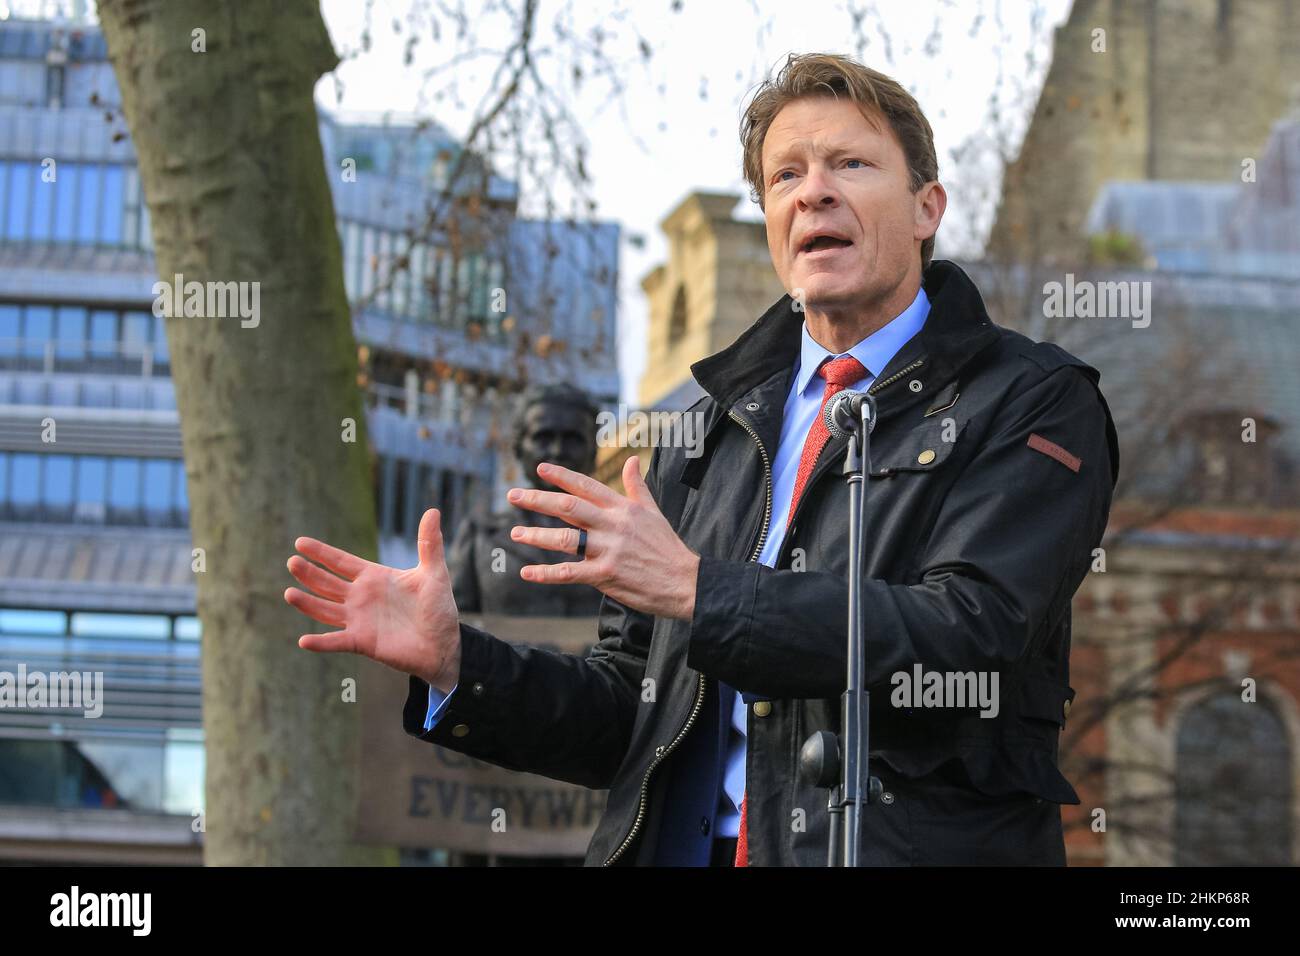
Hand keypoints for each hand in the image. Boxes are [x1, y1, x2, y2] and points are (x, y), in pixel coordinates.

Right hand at [284, 509, 460, 692]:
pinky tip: (304, 640)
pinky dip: (321, 642)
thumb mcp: (434, 573)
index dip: (321, 552)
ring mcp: (359, 620)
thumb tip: (433, 511)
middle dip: (309, 573)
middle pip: (327, 583)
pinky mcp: (362, 642)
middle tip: (292, 561)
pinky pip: (337, 642)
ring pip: (325, 609)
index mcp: (374, 578)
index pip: (341, 562)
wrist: (444, 645)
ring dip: (308, 603)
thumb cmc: (439, 609)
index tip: (300, 542)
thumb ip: (430, 544)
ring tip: (289, 593)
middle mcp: (361, 598)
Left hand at [507, 456, 700, 620]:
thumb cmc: (667, 547)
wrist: (685, 581)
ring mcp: (608, 550)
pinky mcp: (606, 575)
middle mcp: (613, 525)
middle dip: (538, 499)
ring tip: (515, 533)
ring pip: (565, 538)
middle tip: (513, 495)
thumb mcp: (653, 512)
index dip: (561, 476)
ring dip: (536, 535)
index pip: (586, 486)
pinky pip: (570, 573)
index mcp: (622, 508)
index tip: (540, 468)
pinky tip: (527, 573)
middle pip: (568, 506)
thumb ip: (636, 486)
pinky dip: (546, 573)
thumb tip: (633, 460)